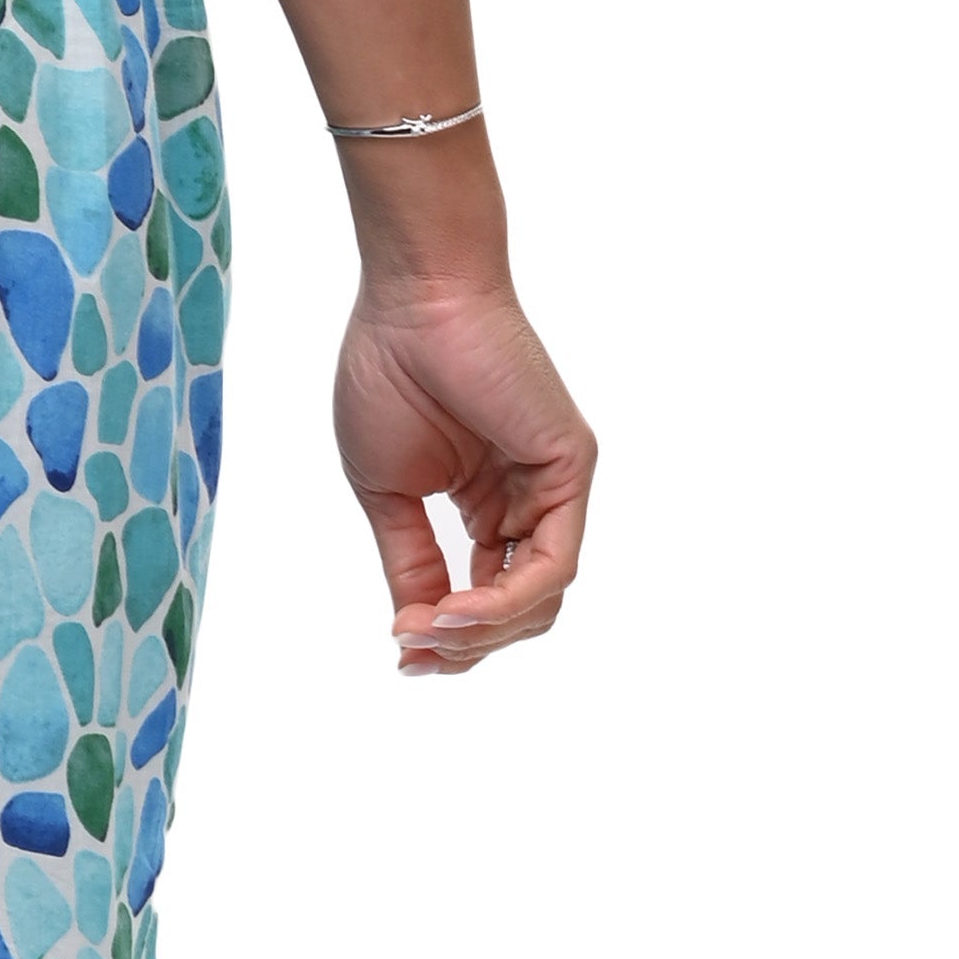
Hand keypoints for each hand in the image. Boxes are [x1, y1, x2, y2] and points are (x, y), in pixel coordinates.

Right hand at [333, 281, 594, 674]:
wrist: (411, 301)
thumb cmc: (389, 373)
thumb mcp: (387, 491)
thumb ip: (409, 561)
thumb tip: (416, 631)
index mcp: (488, 503)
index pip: (485, 594)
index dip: (448, 637)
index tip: (402, 657)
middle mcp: (529, 500)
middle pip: (519, 608)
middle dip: (467, 645)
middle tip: (413, 653)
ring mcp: (554, 486)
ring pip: (541, 598)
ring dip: (482, 630)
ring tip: (427, 631)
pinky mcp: (571, 468)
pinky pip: (553, 563)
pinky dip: (504, 600)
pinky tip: (455, 609)